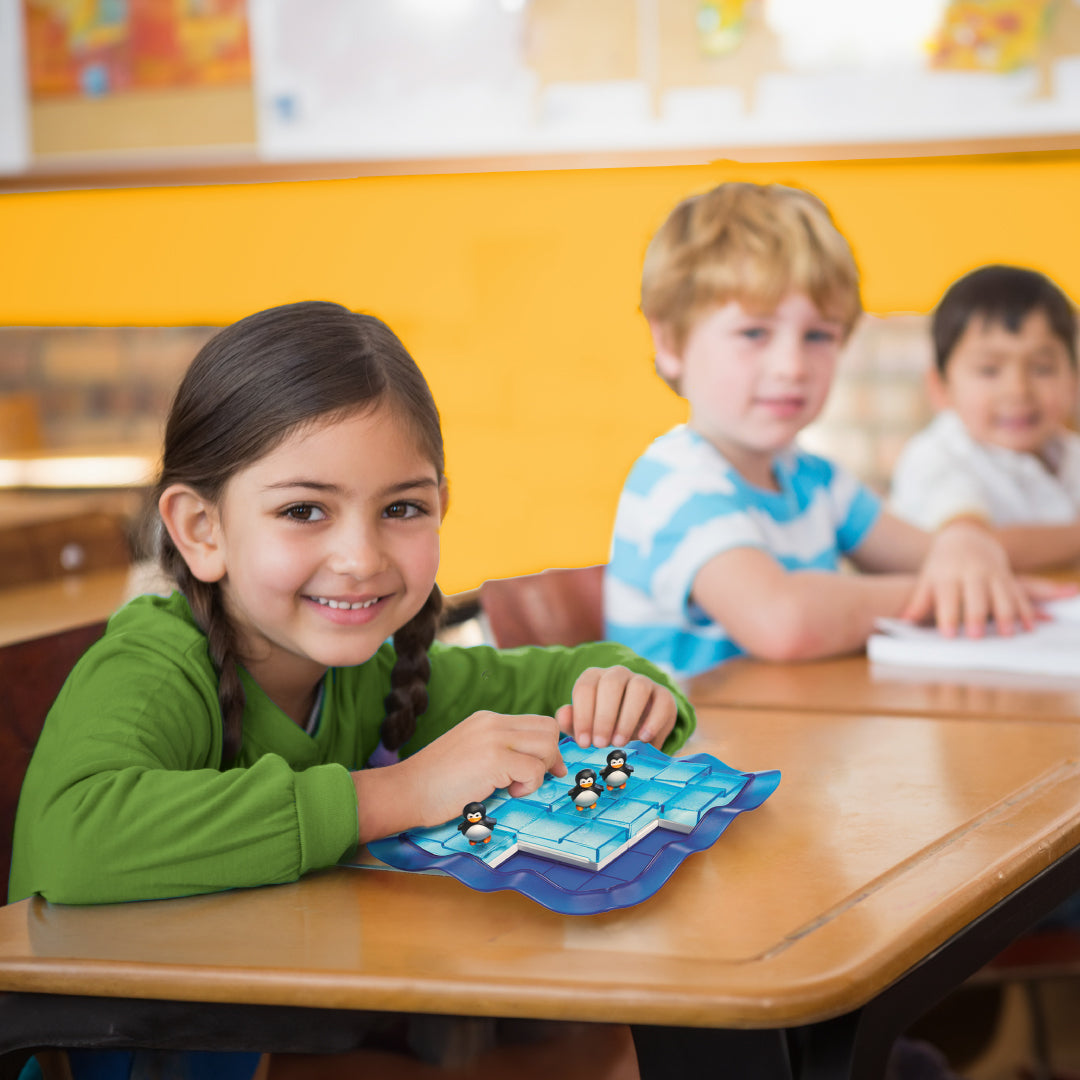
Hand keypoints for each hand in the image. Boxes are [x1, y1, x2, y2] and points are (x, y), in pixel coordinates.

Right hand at [399, 711, 566, 827]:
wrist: (405, 790)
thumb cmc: (435, 782)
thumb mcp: (470, 752)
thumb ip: (498, 750)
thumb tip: (534, 763)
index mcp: (487, 719)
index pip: (537, 722)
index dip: (548, 747)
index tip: (547, 769)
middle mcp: (493, 722)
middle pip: (548, 729)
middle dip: (550, 758)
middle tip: (533, 781)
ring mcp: (494, 739)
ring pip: (546, 746)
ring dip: (539, 771)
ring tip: (515, 787)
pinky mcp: (494, 760)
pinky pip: (534, 770)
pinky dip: (529, 786)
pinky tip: (507, 792)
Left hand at [555, 666, 677, 749]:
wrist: (636, 730)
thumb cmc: (603, 727)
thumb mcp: (586, 727)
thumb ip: (571, 721)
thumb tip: (563, 714)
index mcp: (595, 678)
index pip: (585, 687)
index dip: (582, 715)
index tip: (583, 742)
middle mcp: (618, 675)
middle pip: (611, 683)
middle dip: (604, 716)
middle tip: (600, 744)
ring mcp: (643, 682)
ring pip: (638, 687)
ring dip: (628, 717)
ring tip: (619, 743)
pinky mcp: (664, 695)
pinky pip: (662, 700)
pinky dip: (653, 720)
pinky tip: (643, 739)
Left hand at [901, 520, 1035, 636]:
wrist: (966, 538)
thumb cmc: (942, 566)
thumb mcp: (928, 578)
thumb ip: (920, 600)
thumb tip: (905, 620)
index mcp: (949, 574)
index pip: (948, 597)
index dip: (947, 616)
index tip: (947, 635)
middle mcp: (973, 573)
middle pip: (977, 596)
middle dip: (976, 616)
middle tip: (976, 637)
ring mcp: (994, 574)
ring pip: (1003, 595)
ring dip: (1006, 615)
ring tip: (1007, 635)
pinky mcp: (1009, 578)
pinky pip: (1020, 594)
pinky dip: (1026, 611)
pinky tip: (1028, 628)